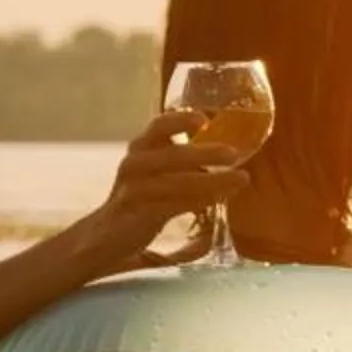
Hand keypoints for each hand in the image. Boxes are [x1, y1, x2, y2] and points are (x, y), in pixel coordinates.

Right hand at [82, 108, 250, 261]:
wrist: (110, 232)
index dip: (180, 119)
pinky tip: (221, 198)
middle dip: (205, 153)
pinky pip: (173, 205)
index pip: (159, 125)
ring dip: (212, 180)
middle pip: (172, 154)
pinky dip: (200, 201)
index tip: (204, 119)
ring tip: (241, 179)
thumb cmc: (144, 195)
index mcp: (141, 147)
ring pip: (177, 182)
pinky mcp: (138, 212)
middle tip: (234, 153)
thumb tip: (232, 152)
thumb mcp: (159, 170)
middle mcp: (135, 163)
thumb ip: (185, 159)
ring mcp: (134, 188)